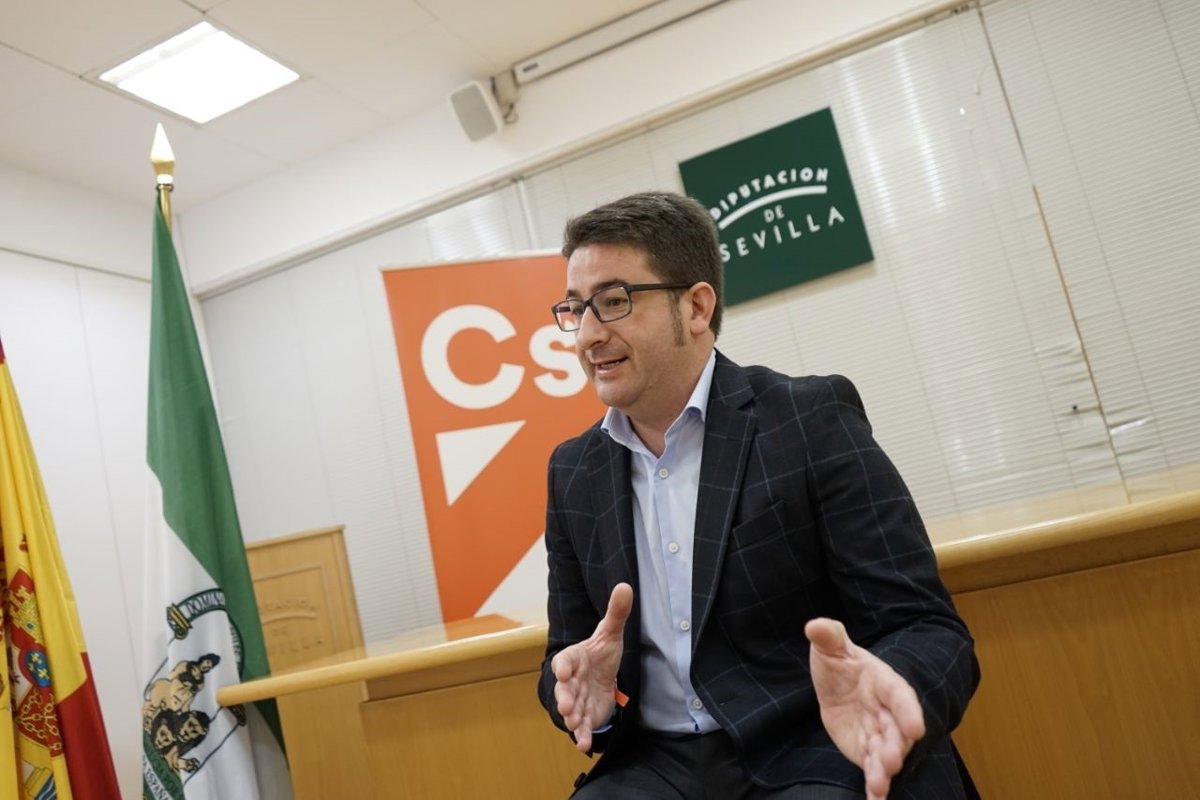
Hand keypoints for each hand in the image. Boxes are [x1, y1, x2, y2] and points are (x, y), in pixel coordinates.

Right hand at [551, 583, 632, 752]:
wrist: (601, 675)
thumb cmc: (601, 653)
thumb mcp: (610, 632)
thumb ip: (616, 612)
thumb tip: (626, 585)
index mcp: (573, 658)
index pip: (564, 660)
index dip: (562, 667)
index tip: (563, 672)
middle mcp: (571, 680)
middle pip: (564, 688)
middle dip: (564, 697)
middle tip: (567, 705)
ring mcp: (576, 699)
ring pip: (570, 709)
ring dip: (571, 717)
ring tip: (574, 723)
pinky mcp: (585, 715)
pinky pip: (580, 726)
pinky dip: (581, 735)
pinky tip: (584, 744)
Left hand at [805, 618, 925, 799]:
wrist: (836, 683)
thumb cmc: (840, 663)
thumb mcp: (831, 646)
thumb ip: (828, 636)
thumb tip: (815, 625)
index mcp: (885, 682)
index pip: (900, 696)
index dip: (908, 711)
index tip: (916, 727)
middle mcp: (888, 712)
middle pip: (897, 731)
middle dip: (896, 747)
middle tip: (891, 761)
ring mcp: (879, 734)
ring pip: (887, 754)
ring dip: (885, 770)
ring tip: (880, 785)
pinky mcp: (867, 751)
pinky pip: (873, 770)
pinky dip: (875, 787)